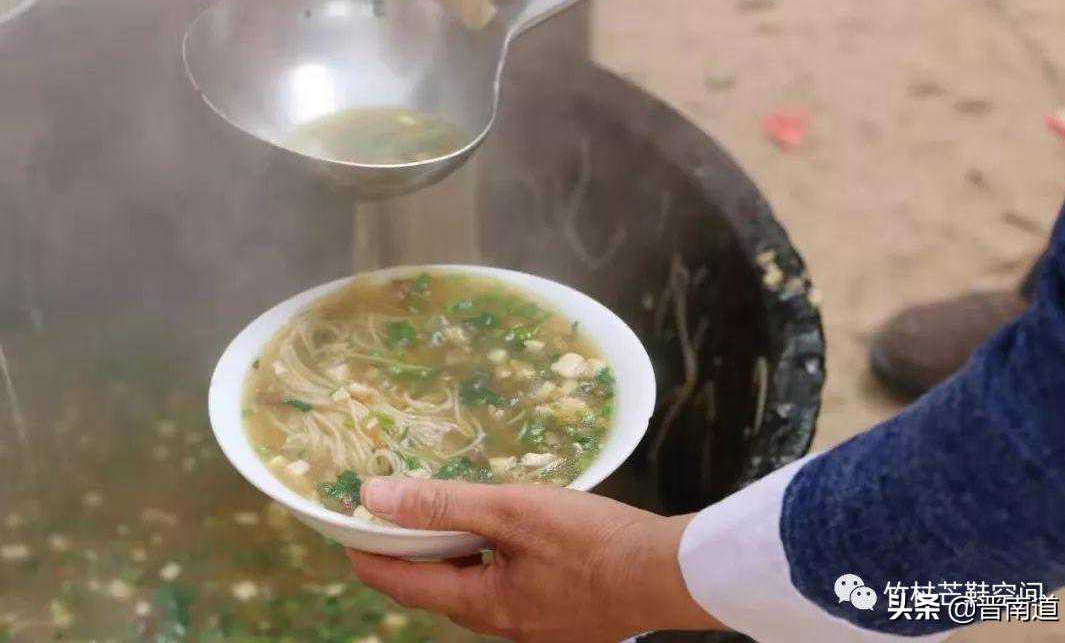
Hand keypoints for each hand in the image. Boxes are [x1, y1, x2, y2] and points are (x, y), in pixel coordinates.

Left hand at [346, 478, 723, 642]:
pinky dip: (485, 561)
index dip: (366, 553)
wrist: (664, 573)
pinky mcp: (555, 617)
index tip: (342, 527)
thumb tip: (374, 497)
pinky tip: (501, 535)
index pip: (399, 582)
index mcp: (480, 605)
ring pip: (470, 589)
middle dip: (407, 553)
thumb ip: (442, 504)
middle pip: (434, 588)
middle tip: (391, 513)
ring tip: (443, 516)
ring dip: (449, 555)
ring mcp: (529, 626)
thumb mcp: (510, 510)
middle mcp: (498, 626)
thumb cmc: (590, 541)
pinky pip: (503, 589)